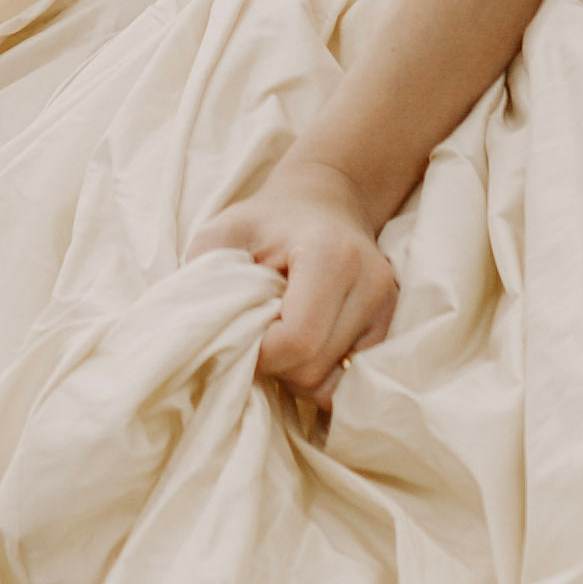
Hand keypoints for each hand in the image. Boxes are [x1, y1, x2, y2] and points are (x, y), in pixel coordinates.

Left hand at [192, 156, 401, 401]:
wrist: (325, 201)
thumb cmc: (265, 220)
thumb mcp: (222, 235)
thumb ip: (203, 279)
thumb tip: (192, 333)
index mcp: (328, 256)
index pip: (297, 340)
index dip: (262, 355)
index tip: (243, 336)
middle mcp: (368, 282)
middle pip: (316, 368)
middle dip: (278, 368)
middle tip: (258, 339)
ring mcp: (385, 304)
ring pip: (337, 382)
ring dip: (299, 375)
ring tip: (280, 340)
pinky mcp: (390, 322)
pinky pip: (353, 377)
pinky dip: (322, 373)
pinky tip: (304, 346)